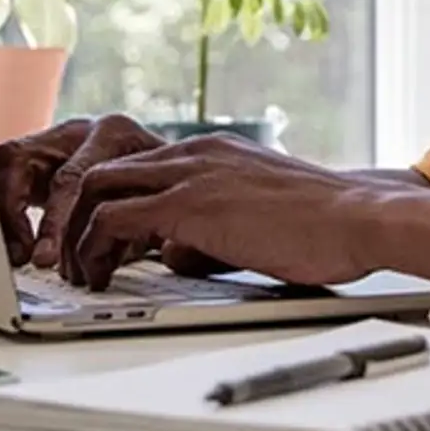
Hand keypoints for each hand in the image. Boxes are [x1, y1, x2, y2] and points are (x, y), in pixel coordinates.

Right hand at [0, 114, 165, 268]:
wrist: (168, 166)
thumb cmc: (166, 185)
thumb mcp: (166, 199)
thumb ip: (151, 222)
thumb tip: (154, 256)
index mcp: (114, 133)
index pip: (71, 177)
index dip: (54, 222)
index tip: (44, 259)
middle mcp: (78, 130)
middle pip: (22, 163)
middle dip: (16, 215)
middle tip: (24, 258)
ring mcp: (52, 139)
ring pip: (4, 165)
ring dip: (1, 212)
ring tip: (14, 253)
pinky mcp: (32, 155)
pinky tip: (6, 239)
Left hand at [57, 136, 394, 292]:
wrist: (357, 218)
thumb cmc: (323, 225)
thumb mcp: (254, 217)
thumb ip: (208, 228)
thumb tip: (174, 255)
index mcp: (212, 151)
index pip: (135, 168)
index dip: (107, 206)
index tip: (100, 244)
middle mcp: (194, 152)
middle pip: (104, 170)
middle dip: (76, 216)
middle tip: (72, 259)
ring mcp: (189, 173)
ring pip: (96, 187)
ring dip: (75, 233)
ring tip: (77, 274)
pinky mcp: (189, 204)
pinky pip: (113, 219)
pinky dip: (93, 249)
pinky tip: (97, 279)